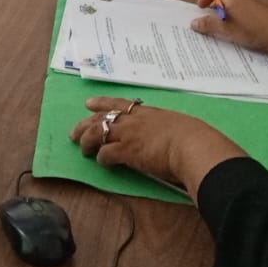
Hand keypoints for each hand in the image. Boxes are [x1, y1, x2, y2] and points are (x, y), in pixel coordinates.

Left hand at [68, 96, 244, 195]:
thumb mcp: (177, 124)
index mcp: (146, 112)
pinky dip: (101, 158)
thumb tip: (169, 136)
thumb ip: (166, 128)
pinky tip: (102, 163)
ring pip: (97, 133)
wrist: (192, 145)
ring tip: (83, 150)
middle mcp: (133, 121)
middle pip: (101, 118)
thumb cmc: (193, 136)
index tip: (89, 104)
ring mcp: (128, 135)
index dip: (101, 103)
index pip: (118, 104)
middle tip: (74, 133)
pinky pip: (106, 153)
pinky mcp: (127, 152)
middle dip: (85, 125)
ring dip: (87, 142)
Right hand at [192, 0, 267, 55]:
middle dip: (213, 5)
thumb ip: (209, 25)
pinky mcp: (257, 12)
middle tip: (210, 19)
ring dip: (223, 13)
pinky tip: (235, 32)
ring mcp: (250, 4)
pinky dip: (233, 18)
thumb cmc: (255, 29)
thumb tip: (194, 22)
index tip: (202, 7)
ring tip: (221, 28)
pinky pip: (240, 11)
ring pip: (231, 3)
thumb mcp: (228, 30)